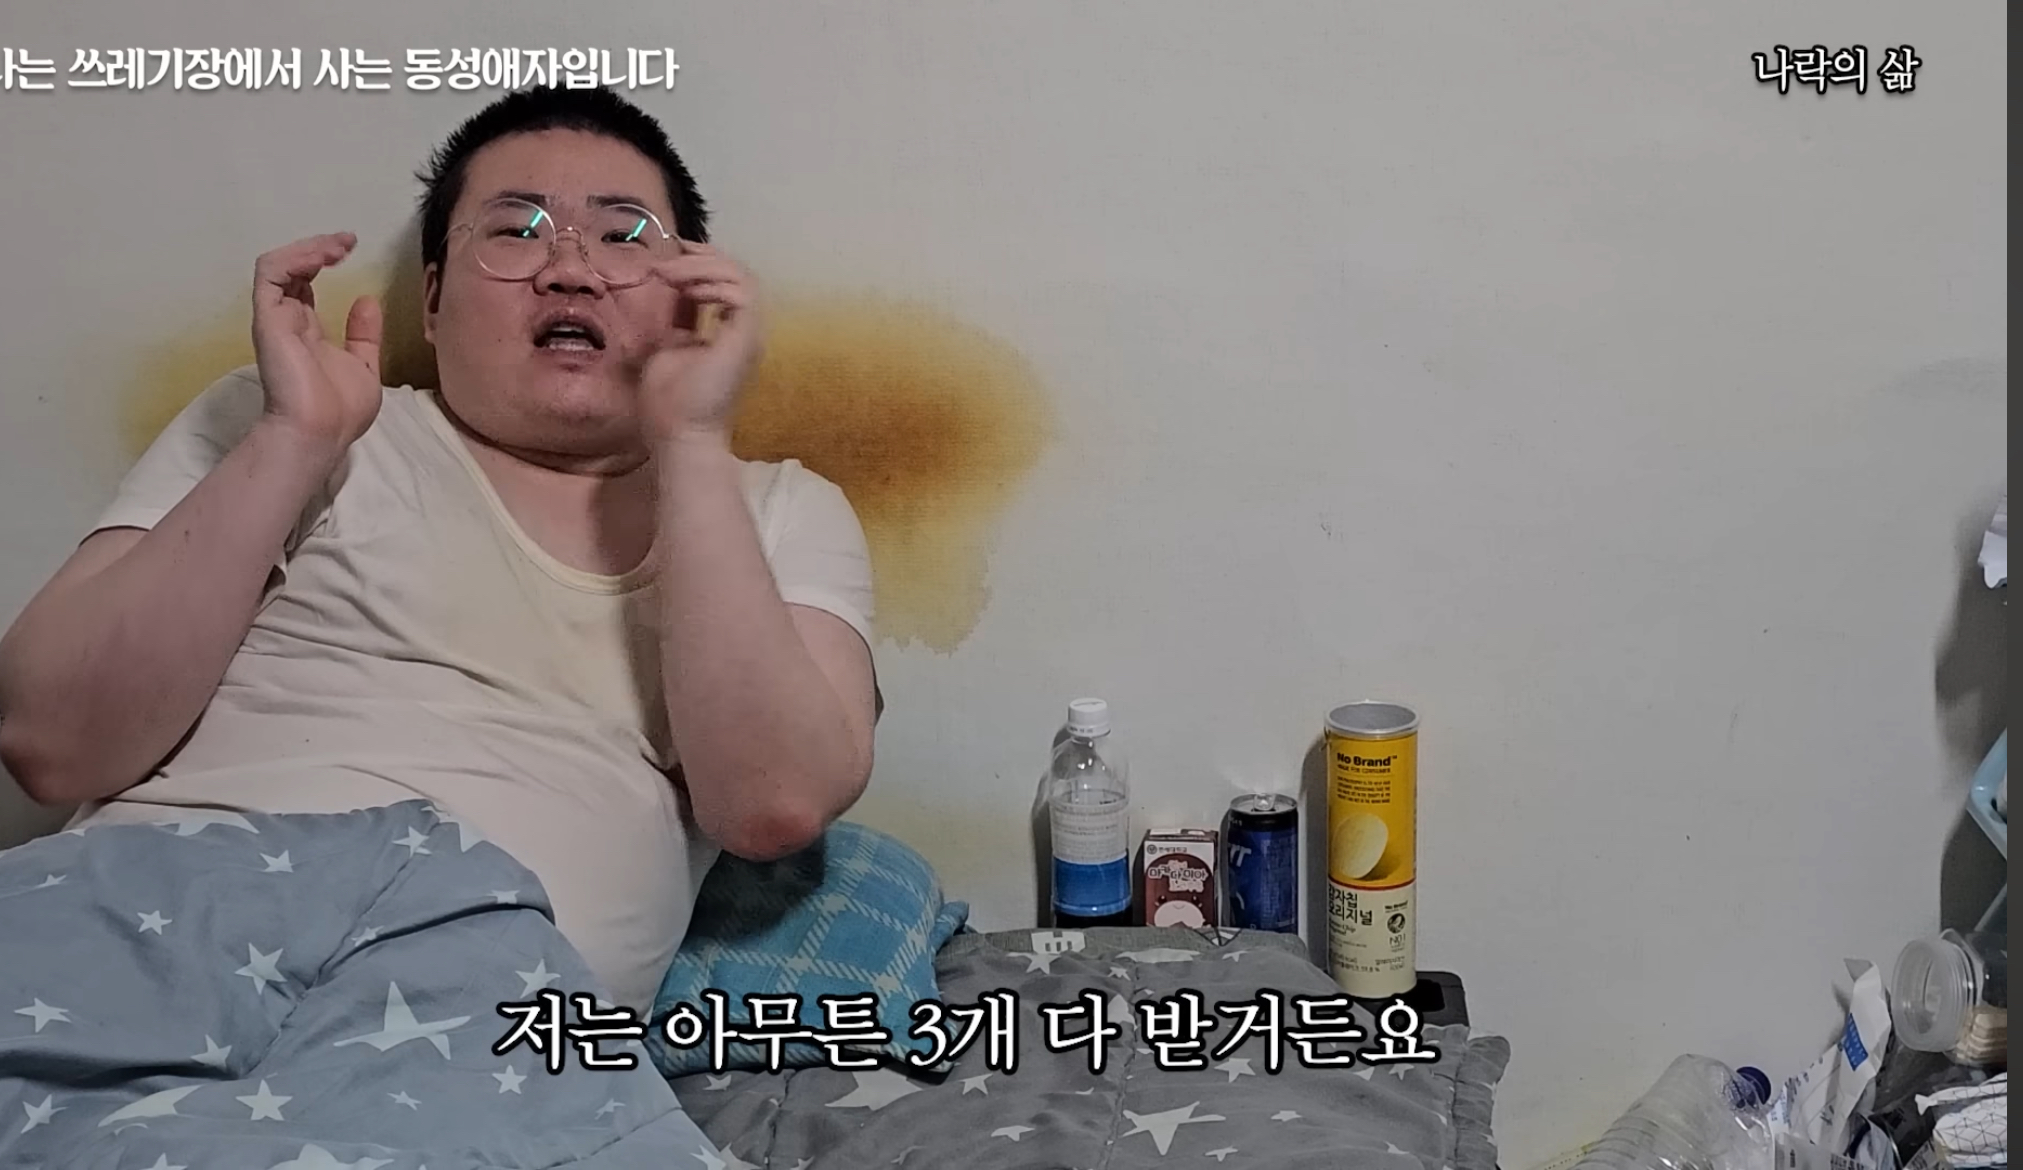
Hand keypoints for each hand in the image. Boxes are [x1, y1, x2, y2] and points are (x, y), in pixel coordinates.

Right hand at [249, 232, 383, 453]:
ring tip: (338, 244)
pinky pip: (270, 273)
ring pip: (277, 265)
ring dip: (308, 248)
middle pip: (291, 270)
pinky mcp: (268, 318)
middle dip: (318, 247)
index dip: (322, 261)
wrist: (321, 433)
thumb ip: (363, 335)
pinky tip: (324, 256)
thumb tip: (366, 299)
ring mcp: (276, 318)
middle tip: (347, 240)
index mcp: (307, 332)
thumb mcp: (364, 368)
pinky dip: (295, 257)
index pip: (303, 285)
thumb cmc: (340, 412)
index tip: (350, 249)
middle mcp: (288, 321)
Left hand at [638, 239, 763, 446]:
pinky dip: (714, 284)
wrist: (679, 435)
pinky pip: (742, 294)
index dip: (704, 261)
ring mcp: (749, 334)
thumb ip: (676, 316)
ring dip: (704, 267)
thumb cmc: (670, 402)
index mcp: (730, 332)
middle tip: (672, 253)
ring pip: (743, 278)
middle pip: (739, 273)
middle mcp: (744, 330)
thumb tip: (672, 286)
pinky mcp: (746, 339)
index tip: (672, 253)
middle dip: (704, 256)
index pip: (728, 283)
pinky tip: (688, 289)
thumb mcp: (667, 344)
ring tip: (672, 273)